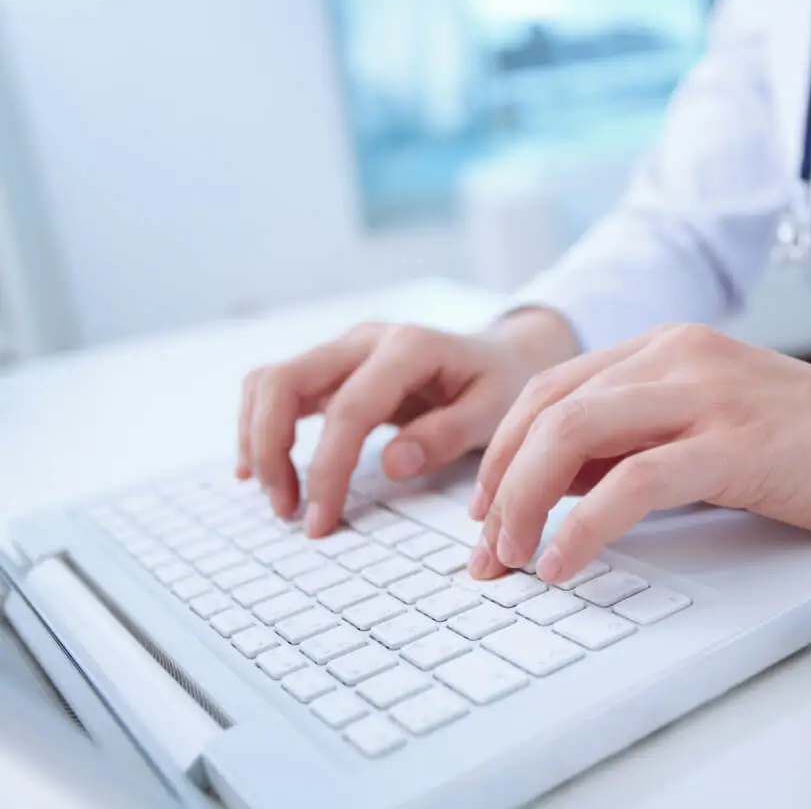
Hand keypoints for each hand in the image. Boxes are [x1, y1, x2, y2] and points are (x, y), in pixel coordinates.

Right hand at [238, 310, 578, 535]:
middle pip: (283, 382)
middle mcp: (366, 339)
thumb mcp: (493, 411)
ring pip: (269, 381)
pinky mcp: (333, 366)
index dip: (327, 469)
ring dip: (258, 440)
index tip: (320, 521)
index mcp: (409, 347)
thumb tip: (393, 464)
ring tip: (279, 498)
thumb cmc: (499, 385)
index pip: (348, 410)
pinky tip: (261, 469)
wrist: (502, 355)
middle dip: (271, 450)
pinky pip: (277, 388)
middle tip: (288, 510)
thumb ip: (445, 435)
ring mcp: (344, 349)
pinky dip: (259, 426)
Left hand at [469, 323, 810, 582]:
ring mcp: (706, 394)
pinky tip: (566, 562)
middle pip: (547, 411)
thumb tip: (561, 488)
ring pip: (574, 434)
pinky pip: (634, 481)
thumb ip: (637, 443)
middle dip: (498, 485)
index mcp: (663, 349)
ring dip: (524, 503)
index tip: (485, 513)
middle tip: (486, 551)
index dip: (502, 454)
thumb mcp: (706, 428)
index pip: (550, 391)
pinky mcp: (737, 442)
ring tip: (513, 559)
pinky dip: (584, 527)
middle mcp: (675, 357)